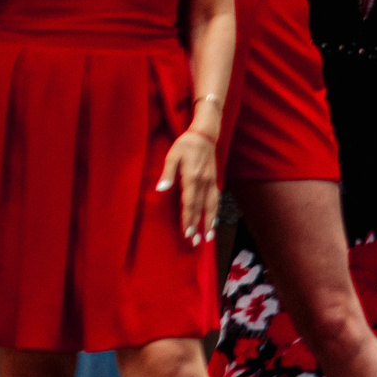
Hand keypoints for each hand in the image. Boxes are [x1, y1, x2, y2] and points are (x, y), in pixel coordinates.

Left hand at [156, 127, 220, 243]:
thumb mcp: (172, 156)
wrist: (205, 135)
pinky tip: (213, 221)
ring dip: (210, 223)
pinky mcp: (214, 180)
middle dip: (198, 226)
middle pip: (201, 208)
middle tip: (195, 242)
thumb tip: (161, 189)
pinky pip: (216, 200)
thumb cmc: (185, 145)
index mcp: (192, 177)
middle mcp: (204, 182)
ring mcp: (211, 181)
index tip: (187, 232)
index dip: (188, 218)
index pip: (190, 202)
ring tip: (208, 237)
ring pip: (212, 206)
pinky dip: (215, 212)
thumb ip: (167, 174)